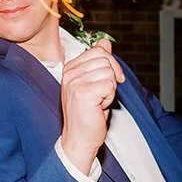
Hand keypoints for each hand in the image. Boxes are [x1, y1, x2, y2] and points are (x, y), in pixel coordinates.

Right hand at [58, 40, 123, 172]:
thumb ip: (99, 61)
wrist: (79, 138)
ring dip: (110, 90)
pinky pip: (109, 85)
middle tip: (101, 95)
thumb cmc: (87, 114)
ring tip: (98, 102)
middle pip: (106, 59)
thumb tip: (105, 42)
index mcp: (70, 68)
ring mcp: (75, 82)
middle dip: (111, 78)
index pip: (99, 50)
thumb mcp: (93, 82)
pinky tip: (99, 107)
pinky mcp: (83, 93)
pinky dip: (110, 98)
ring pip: (109, 72)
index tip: (110, 81)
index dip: (111, 65)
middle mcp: (70, 73)